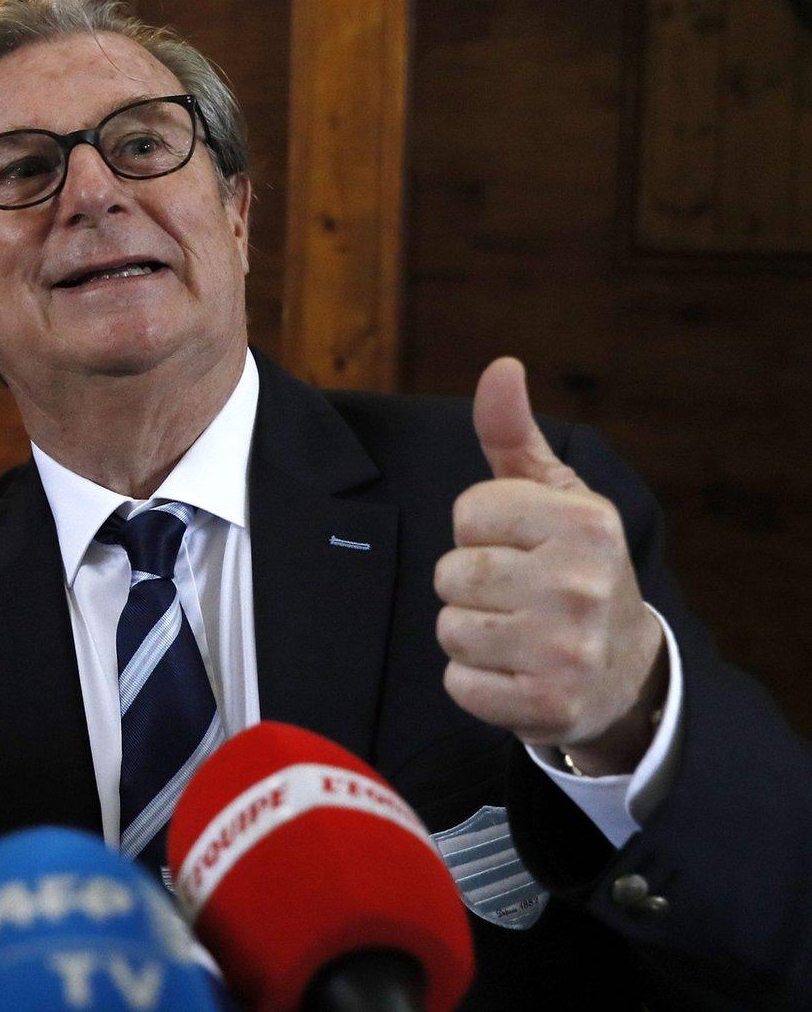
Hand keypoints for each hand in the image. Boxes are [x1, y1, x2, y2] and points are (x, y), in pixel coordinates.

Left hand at [433, 357, 668, 775]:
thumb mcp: (554, 495)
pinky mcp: (547, 704)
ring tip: (515, 633)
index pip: (467, 512)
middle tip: (516, 596)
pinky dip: (475, 683)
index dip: (481, 530)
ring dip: (469, 634)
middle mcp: (582, 583)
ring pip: (450, 628)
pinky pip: (459, 683)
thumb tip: (501, 367)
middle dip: (470, 584)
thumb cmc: (573, 567)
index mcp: (585, 522)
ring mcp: (567, 649)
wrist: (623, 672)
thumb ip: (513, 434)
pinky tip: (514, 673)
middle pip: (451, 572)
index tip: (520, 546)